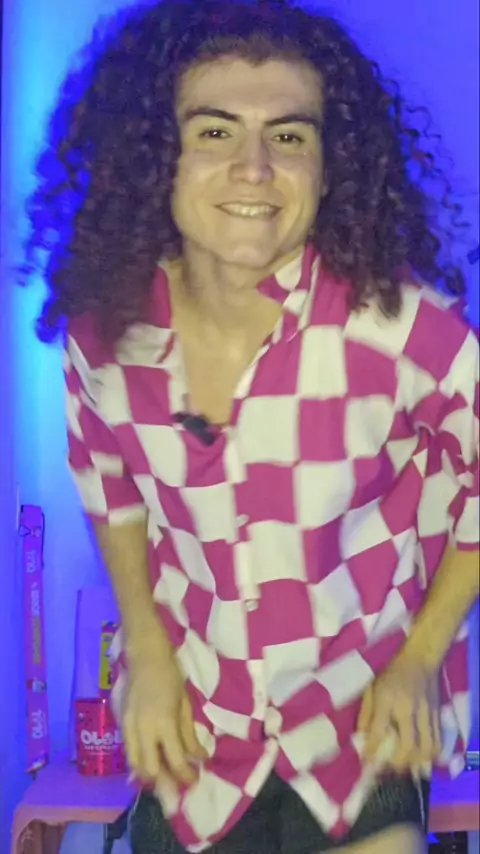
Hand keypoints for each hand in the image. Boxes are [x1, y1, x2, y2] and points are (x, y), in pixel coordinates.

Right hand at [123, 637, 207, 792]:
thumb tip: (199, 757)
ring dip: (149, 775)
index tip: (195, 780)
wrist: (145, 655)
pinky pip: (128, 751)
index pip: (175, 761)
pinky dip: (138, 761)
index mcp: (163, 723)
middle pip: (150, 770)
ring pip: (134, 764)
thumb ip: (189, 734)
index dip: (186, 775)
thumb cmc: (170, 675)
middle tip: (178, 783)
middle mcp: (143, 730)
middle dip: (165, 782)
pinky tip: (149, 761)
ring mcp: (128, 727)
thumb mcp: (185, 704)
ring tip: (163, 776)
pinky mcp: (121, 723)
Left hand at [358, 651, 442, 774]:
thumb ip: (365, 713)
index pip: (379, 731)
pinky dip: (431, 755)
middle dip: (398, 764)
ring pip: (426, 748)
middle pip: (408, 746)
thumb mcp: (371, 687)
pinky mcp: (437, 716)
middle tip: (389, 771)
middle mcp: (408, 709)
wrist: (419, 659)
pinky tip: (423, 761)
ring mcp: (425, 714)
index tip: (366, 764)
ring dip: (416, 763)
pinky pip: (437, 741)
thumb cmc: (391, 673)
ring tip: (407, 770)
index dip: (372, 751)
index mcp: (387, 700)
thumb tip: (360, 737)